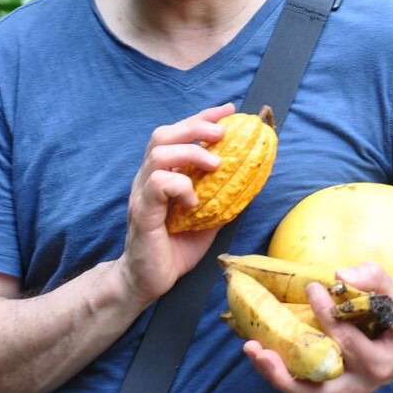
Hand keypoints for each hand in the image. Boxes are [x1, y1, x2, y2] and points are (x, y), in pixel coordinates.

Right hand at [116, 102, 235, 305]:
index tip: (229, 110)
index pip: (178, 133)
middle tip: (222, 132)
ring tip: (215, 164)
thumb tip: (251, 178)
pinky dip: (180, 186)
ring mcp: (142, 192)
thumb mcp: (207, 217)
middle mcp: (148, 176)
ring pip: (159, 153)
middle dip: (195, 126)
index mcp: (162, 173)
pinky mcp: (142, 211)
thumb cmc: (175, 248)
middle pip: (163, 134)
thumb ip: (221, 195)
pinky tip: (194, 200)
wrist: (146, 281)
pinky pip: (157, 184)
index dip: (203, 117)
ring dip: (191, 153)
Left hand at [243, 262, 392, 392]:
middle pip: (317, 389)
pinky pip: (304, 385)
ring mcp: (344, 388)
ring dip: (276, 374)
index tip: (312, 287)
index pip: (345, 339)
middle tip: (257, 347)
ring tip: (252, 350)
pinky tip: (262, 348)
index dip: (325, 313)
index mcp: (378, 361)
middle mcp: (358, 382)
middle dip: (284, 372)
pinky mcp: (332, 385)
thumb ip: (374, 278)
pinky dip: (282, 370)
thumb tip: (340, 275)